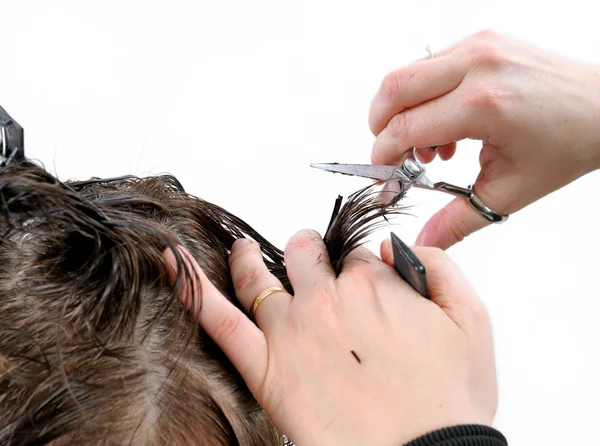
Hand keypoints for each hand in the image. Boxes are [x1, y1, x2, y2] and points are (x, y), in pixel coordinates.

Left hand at [164, 230, 497, 445]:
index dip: (359, 266)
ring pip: (259, 274)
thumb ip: (440, 269)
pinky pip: (219, 320)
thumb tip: (399, 249)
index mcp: (374, 286)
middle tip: (311, 259)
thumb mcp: (472, 322)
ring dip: (250, 254)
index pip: (356, 256)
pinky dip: (193, 289)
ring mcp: (292, 330)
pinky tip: (173, 265)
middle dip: (310, 250)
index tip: (362, 280)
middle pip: (307, 253)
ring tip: (245, 249)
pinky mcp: (266, 368)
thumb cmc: (450, 401)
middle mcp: (329, 299)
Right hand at [369, 30, 599, 249]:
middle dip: (380, 127)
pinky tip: (448, 127)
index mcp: (483, 105)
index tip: (387, 176)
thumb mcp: (510, 192)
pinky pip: (429, 66)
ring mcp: (479, 45)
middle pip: (392, 89)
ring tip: (433, 148)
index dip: (384, 157)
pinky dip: (424, 97)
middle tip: (395, 156)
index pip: (403, 128)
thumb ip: (458, 220)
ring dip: (404, 112)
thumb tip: (421, 242)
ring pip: (406, 73)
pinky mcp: (481, 40)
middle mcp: (477, 65)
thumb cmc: (567, 144)